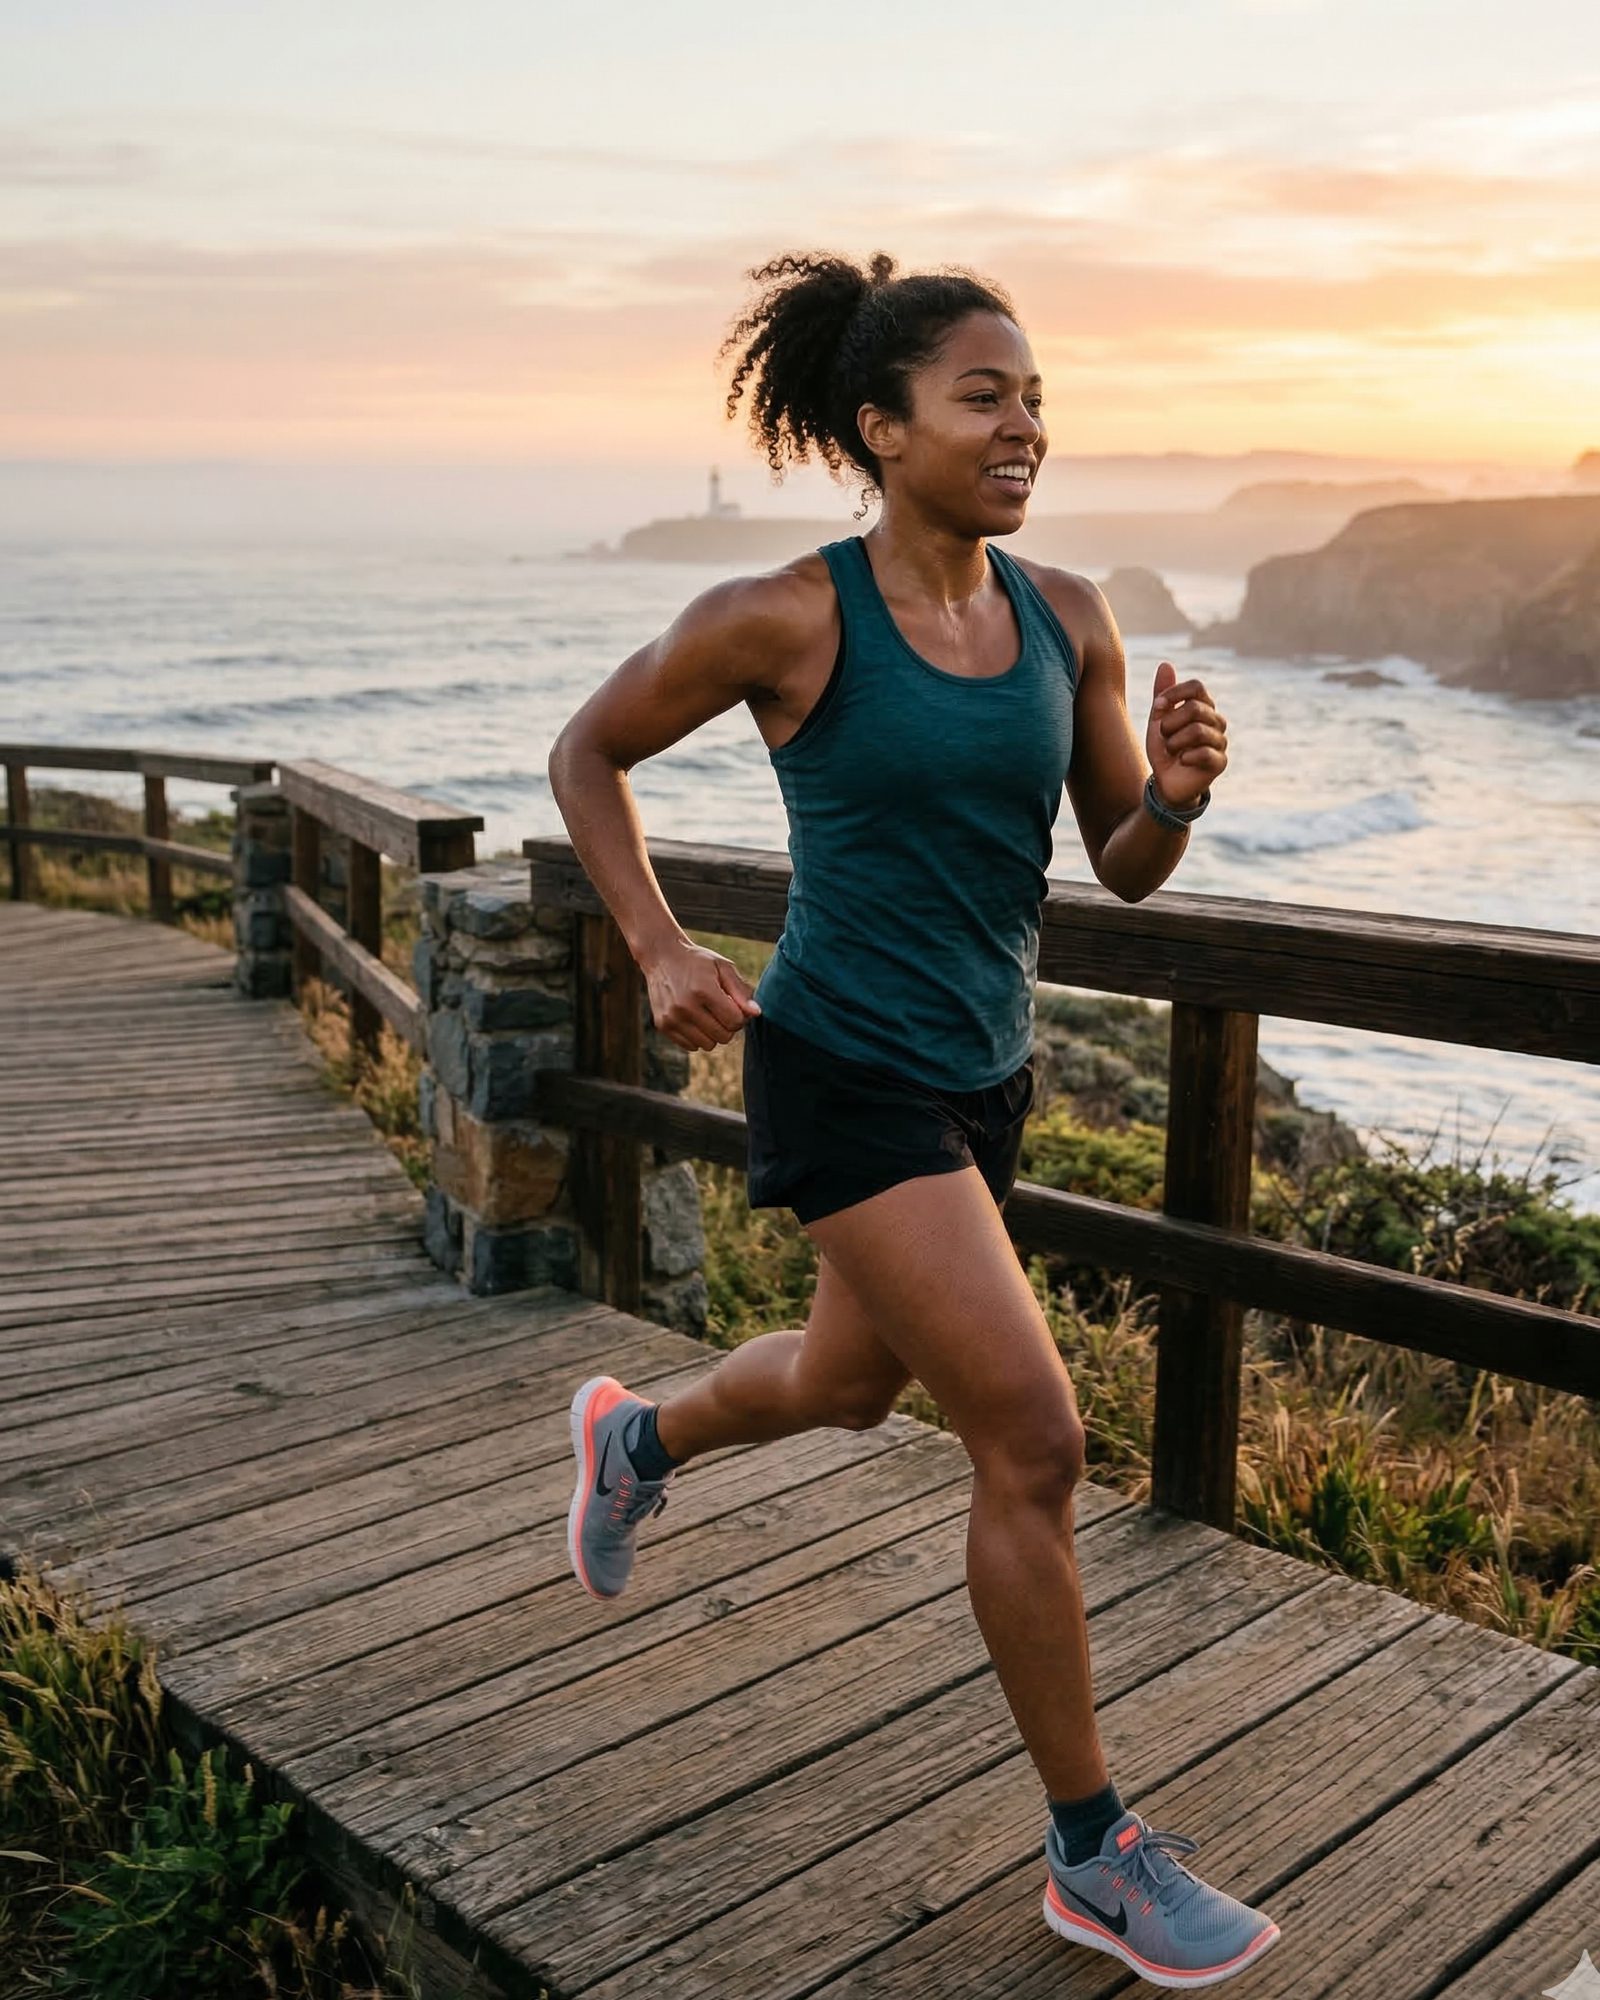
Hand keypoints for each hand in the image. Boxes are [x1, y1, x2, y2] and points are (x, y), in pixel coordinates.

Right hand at [640, 937, 760, 1051]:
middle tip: (723, 1010)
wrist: (661, 956)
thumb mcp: (723, 967)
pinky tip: (694, 1019)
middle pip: (723, 1036)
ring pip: (708, 1045)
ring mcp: (672, 1018)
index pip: (735, 1021)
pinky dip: (697, 1037)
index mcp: (703, 990)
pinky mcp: (663, 1025)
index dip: (741, 1016)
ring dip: (713, 1033)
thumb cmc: (697, 961)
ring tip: (708, 1014)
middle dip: (728, 1026)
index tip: (734, 1005)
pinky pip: (691, 1046)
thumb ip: (741, 991)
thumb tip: (756, 1014)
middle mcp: (685, 1006)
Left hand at [1147, 661, 1227, 808]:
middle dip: (1170, 723)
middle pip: (1195, 708)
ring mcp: (1221, 741)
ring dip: (1174, 742)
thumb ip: (1163, 695)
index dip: (1174, 693)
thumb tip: (1165, 664)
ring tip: (1172, 751)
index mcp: (1204, 707)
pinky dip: (1186, 757)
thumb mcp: (1158, 720)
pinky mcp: (1220, 762)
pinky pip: (1204, 753)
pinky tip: (1182, 761)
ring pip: (1197, 731)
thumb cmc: (1165, 748)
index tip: (1157, 707)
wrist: (1166, 781)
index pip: (1197, 687)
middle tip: (1164, 736)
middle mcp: (1217, 721)